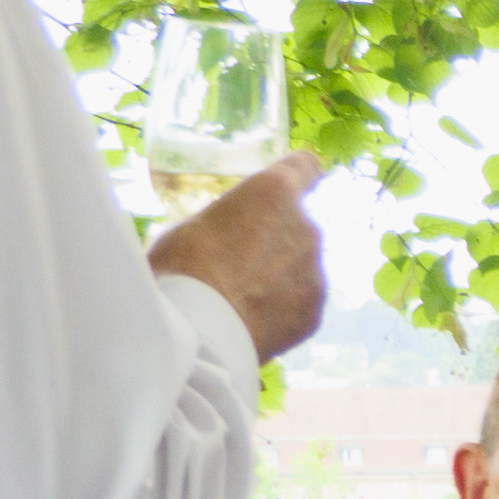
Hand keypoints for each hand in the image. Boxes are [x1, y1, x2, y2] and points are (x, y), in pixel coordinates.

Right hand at [146, 152, 327, 359]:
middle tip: (237, 260)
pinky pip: (300, 302)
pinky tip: (251, 319)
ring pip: (300, 265)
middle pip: (297, 224)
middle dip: (275, 237)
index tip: (300, 179)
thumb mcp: (192, 224)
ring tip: (239, 297)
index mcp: (275, 192)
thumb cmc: (182, 268)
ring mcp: (316, 271)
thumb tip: (228, 233)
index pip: (305, 166)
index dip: (301, 172)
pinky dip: (282, 308)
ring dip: (279, 274)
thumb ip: (227, 221)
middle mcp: (307, 226)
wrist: (200, 332)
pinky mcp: (316, 312)